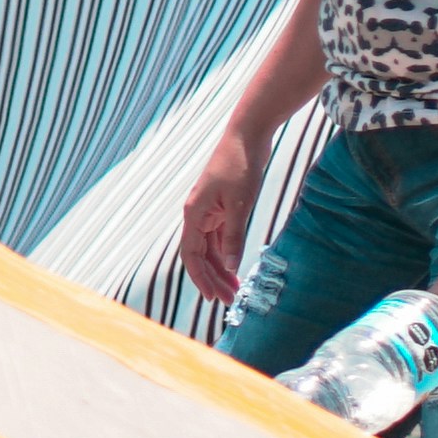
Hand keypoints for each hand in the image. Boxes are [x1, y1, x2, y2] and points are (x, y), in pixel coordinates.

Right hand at [169, 149, 257, 302]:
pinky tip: (236, 266)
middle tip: (228, 301)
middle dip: (213, 279)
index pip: (191, 255)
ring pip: (211, 248)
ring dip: (221, 269)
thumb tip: (229, 266)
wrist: (247, 136)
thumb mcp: (240, 205)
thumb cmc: (240, 166)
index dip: (199, 278)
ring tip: (235, 289)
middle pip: (200, 255)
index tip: (211, 298)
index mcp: (194, 214)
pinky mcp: (223, 207)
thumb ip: (233, 236)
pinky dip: (227, 253)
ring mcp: (210, 211)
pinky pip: (220, 237)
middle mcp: (198, 215)